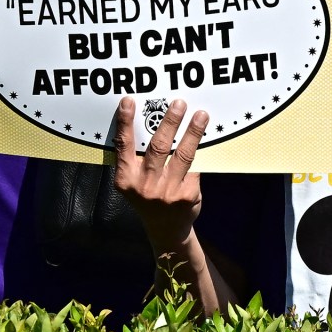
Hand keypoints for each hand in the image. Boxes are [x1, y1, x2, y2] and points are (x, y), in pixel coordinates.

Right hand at [112, 96, 206, 252]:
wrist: (166, 229)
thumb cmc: (148, 197)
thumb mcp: (133, 182)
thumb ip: (135, 159)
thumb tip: (150, 121)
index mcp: (126, 179)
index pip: (124, 146)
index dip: (125, 123)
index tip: (128, 102)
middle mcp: (145, 186)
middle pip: (158, 146)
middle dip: (170, 122)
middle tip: (179, 103)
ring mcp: (167, 192)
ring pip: (182, 154)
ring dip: (192, 132)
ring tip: (200, 115)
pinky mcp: (187, 195)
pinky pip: (195, 167)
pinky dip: (200, 152)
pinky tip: (207, 138)